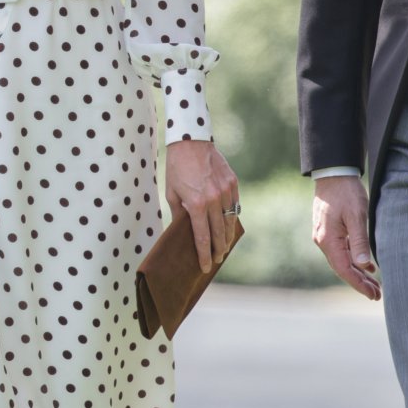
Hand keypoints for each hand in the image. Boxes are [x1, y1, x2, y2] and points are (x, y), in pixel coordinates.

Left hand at [164, 139, 239, 273]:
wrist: (191, 141)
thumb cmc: (177, 168)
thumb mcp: (172, 192)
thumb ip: (179, 213)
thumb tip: (184, 230)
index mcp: (196, 204)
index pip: (202, 237)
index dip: (204, 255)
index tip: (206, 267)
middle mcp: (214, 200)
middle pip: (219, 233)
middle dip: (218, 250)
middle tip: (217, 260)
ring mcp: (226, 191)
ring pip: (230, 221)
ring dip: (228, 236)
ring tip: (224, 246)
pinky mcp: (233, 183)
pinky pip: (235, 205)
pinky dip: (233, 217)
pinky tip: (229, 225)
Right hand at [312, 175, 380, 301]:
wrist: (333, 173)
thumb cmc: (346, 192)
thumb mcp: (357, 215)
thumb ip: (359, 241)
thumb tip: (363, 265)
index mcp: (328, 240)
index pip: (344, 270)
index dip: (359, 284)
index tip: (373, 294)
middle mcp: (324, 242)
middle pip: (343, 269)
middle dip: (360, 283)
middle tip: (377, 295)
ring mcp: (325, 237)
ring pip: (343, 261)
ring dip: (358, 273)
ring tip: (375, 285)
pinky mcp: (330, 231)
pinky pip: (342, 251)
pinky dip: (355, 261)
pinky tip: (367, 266)